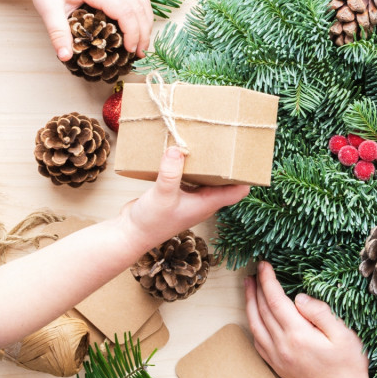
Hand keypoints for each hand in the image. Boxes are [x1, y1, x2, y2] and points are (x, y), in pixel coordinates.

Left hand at [27, 0, 152, 59]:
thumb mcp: (47, 10)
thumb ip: (58, 34)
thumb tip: (65, 57)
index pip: (125, 12)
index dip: (132, 33)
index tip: (130, 51)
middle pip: (139, 8)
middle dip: (143, 33)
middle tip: (140, 53)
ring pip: (143, 2)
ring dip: (147, 24)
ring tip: (142, 43)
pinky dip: (143, 14)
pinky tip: (140, 27)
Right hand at [118, 146, 249, 253]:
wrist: (129, 235)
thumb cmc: (150, 222)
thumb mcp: (162, 195)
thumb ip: (171, 173)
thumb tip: (178, 149)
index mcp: (208, 203)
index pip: (238, 191)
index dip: (246, 176)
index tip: (247, 157)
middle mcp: (203, 200)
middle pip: (225, 180)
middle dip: (227, 164)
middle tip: (227, 142)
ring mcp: (190, 197)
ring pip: (207, 177)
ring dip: (208, 163)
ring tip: (207, 142)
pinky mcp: (176, 193)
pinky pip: (189, 176)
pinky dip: (189, 165)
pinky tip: (181, 153)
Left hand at [245, 261, 371, 377]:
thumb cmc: (348, 364)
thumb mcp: (343, 334)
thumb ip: (320, 312)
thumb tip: (300, 297)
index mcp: (298, 334)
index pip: (276, 300)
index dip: (268, 280)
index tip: (264, 264)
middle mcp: (282, 346)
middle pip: (261, 311)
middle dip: (256, 289)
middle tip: (253, 272)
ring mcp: (277, 358)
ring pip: (255, 326)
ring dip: (250, 305)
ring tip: (249, 289)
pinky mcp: (278, 366)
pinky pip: (258, 342)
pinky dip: (253, 325)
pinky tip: (256, 317)